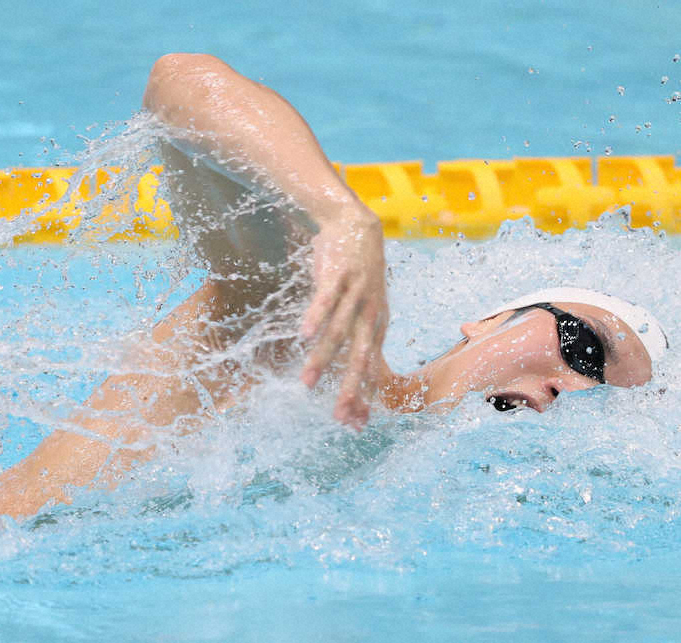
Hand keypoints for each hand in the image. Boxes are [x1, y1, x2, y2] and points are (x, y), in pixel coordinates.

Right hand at [300, 208, 387, 427]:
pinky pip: (326, 299)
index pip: (372, 367)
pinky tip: (303, 335)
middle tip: (339, 417)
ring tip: (307, 384)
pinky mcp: (339, 274)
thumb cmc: (355, 271)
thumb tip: (344, 365)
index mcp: (377, 324)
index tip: (355, 424)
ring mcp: (355, 292)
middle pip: (360, 357)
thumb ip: (355, 334)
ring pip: (338, 332)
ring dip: (322, 359)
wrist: (355, 224)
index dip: (364, 396)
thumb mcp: (362, 306)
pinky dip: (315, 317)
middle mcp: (370, 312)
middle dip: (349, 389)